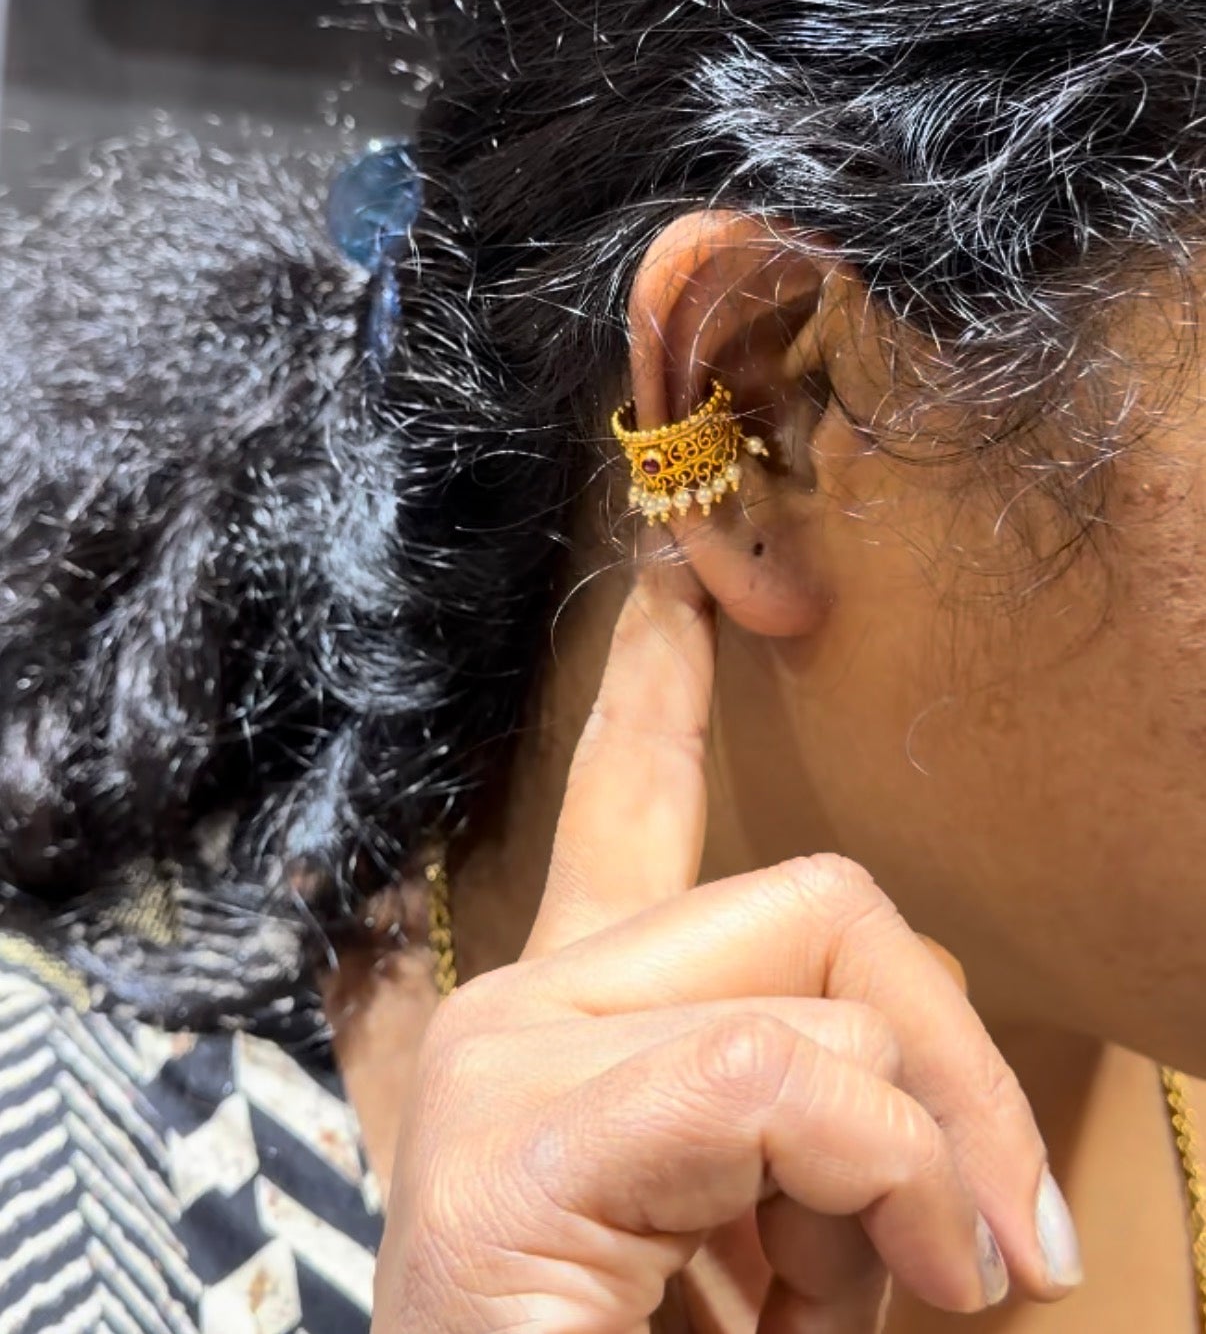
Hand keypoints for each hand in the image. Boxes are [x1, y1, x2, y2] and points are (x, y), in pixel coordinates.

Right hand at [372, 544, 1078, 1332]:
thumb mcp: (766, 1251)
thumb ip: (824, 1146)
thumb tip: (964, 1181)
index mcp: (577, 1027)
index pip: (626, 811)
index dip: (659, 691)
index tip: (678, 572)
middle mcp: (530, 1012)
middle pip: (815, 897)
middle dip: (953, 1047)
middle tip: (1001, 1240)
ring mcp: (516, 1064)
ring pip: (820, 977)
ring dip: (922, 1155)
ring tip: (890, 1307)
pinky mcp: (520, 1139)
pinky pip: (774, 1079)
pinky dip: (884, 1182)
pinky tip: (880, 1297)